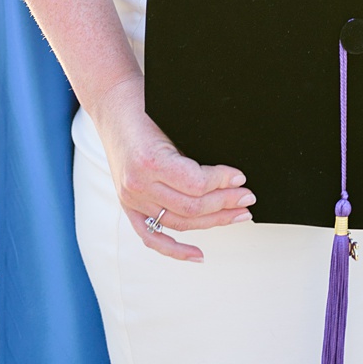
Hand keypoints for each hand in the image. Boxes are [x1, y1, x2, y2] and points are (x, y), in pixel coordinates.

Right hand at [95, 89, 250, 261]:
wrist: (114, 109)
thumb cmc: (146, 108)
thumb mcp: (173, 121)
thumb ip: (195, 149)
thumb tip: (232, 172)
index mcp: (150, 161)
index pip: (196, 184)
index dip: (223, 182)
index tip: (242, 178)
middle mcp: (138, 184)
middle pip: (191, 206)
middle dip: (226, 203)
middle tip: (249, 198)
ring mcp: (131, 199)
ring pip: (178, 222)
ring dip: (213, 221)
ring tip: (238, 215)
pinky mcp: (129, 207)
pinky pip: (152, 237)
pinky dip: (175, 250)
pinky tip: (198, 255)